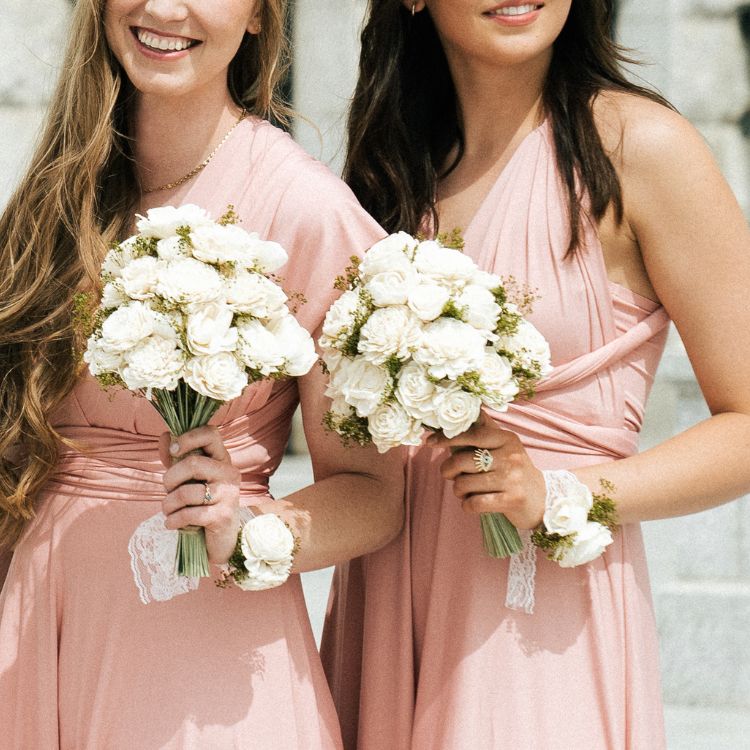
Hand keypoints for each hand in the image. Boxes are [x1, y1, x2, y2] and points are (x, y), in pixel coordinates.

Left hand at [158, 426, 240, 564]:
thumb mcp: (188, 478)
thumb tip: (165, 435)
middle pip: (192, 464)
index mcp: (222, 459)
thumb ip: (176, 457)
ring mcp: (228, 494)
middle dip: (169, 479)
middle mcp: (229, 473)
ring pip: (186, 492)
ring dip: (168, 504)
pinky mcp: (223, 516)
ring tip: (168, 511)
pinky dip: (173, 520)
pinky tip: (171, 523)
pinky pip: (188, 514)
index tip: (174, 451)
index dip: (188, 438)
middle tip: (167, 490)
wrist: (220, 539)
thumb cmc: (201, 503)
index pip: (210, 434)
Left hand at [432, 413, 545, 529]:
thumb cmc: (512, 470)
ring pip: (464, 483)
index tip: (430, 442)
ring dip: (458, 490)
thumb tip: (463, 412)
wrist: (542, 499)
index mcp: (507, 439)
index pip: (472, 434)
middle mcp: (511, 456)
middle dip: (448, 470)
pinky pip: (474, 503)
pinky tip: (472, 503)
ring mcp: (512, 479)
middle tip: (450, 475)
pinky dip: (467, 505)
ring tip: (464, 491)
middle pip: (462, 461)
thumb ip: (483, 431)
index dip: (448, 438)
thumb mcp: (503, 447)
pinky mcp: (512, 500)